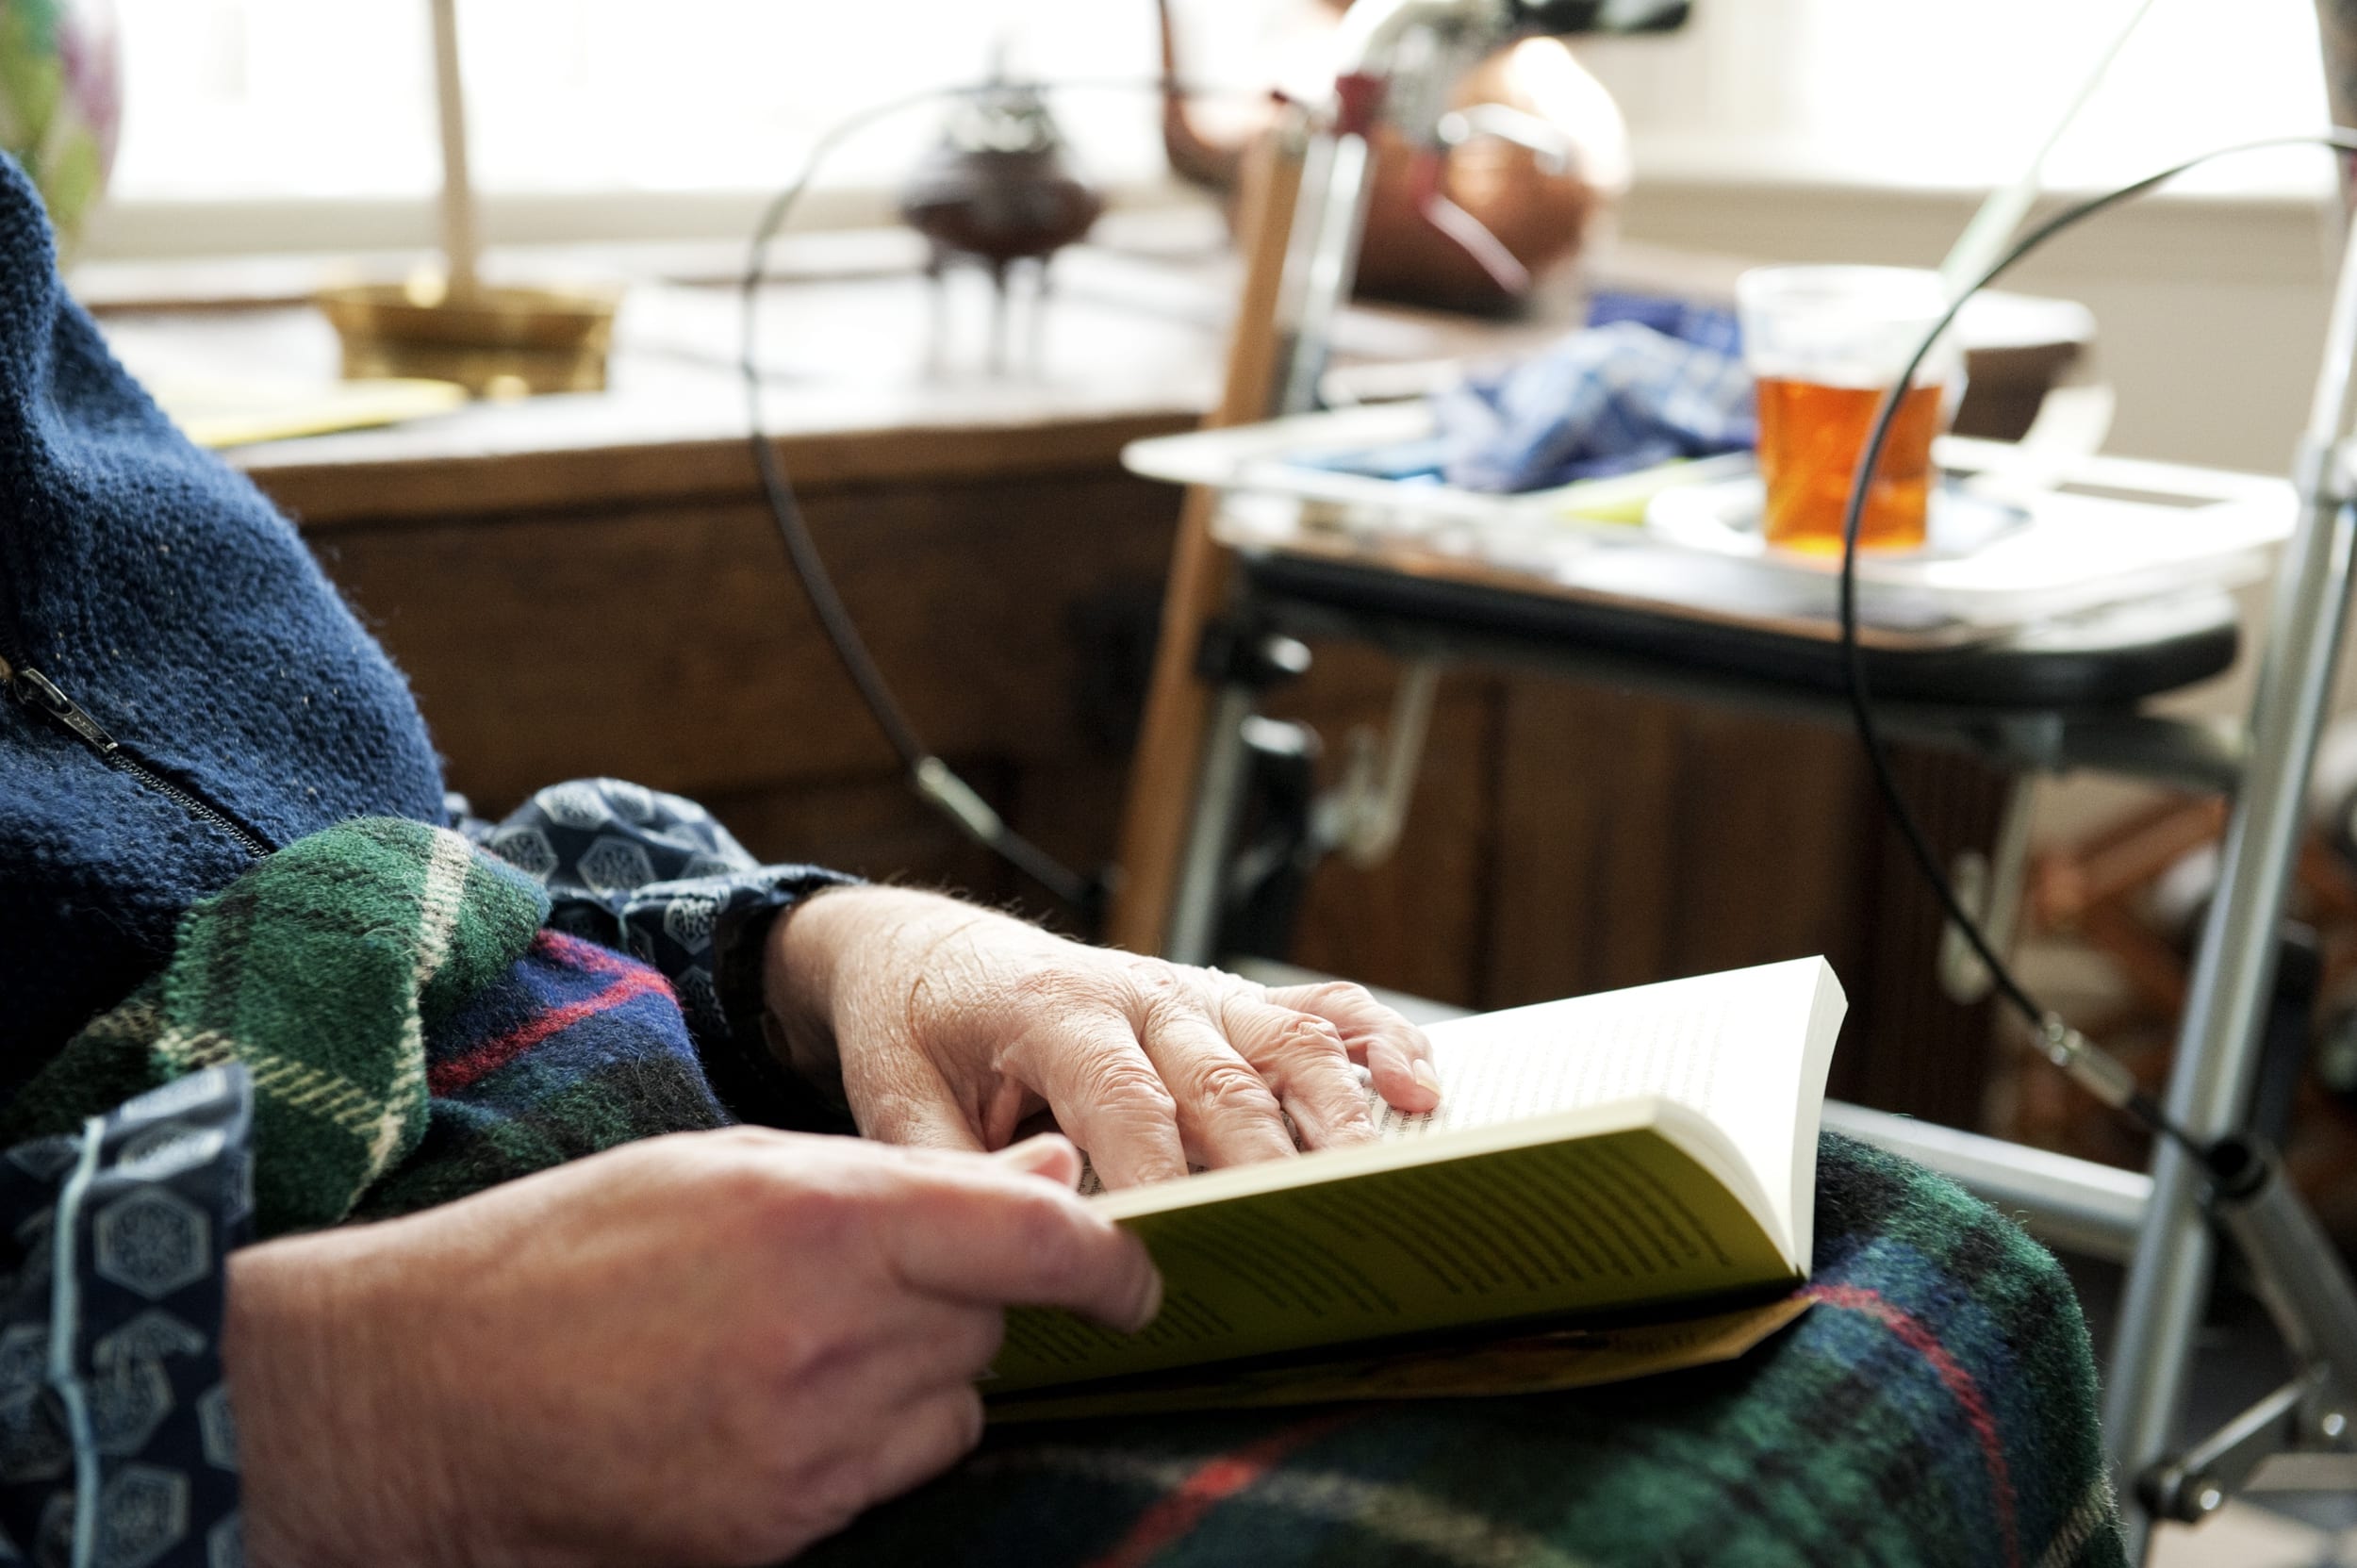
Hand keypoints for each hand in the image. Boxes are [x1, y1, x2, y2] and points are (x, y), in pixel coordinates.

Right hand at [225, 1128, 1153, 1567]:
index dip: (1110, 1258)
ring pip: (953, 1411)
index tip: (1134, 1271)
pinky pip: (888, 1478)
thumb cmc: (563, 1252)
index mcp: (820, 1216)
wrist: (416, 1396)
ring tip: (800, 1346)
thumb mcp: (730, 1167)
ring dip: (918, 1378)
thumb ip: (901, 1176)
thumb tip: (1049, 1179)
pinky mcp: (778, 1533)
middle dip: (966, 1301)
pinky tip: (768, 1410)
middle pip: (993, 1325)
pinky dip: (864, 1445)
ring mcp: (806, 1452)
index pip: (1036, 1239)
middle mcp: (830, 1337)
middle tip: (871, 1282)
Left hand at [764, 886, 1440, 1187]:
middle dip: (1267, 1158)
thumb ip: (956, 1165)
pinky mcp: (1223, 998)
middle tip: (1305, 1231)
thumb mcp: (896, 1100)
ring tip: (1378, 1172)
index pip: (1124, 1096)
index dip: (1157, 1175)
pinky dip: (1374, 1042)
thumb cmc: (913, 1032)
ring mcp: (1190, 989)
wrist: (925, 951)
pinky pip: (1316, 1008)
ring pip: (1287, 1039)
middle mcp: (1137, 991)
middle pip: (1223, 1077)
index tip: (1174, 1250)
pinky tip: (1417, 1087)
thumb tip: (1029, 1226)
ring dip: (1339, 1106)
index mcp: (1053, 1009)